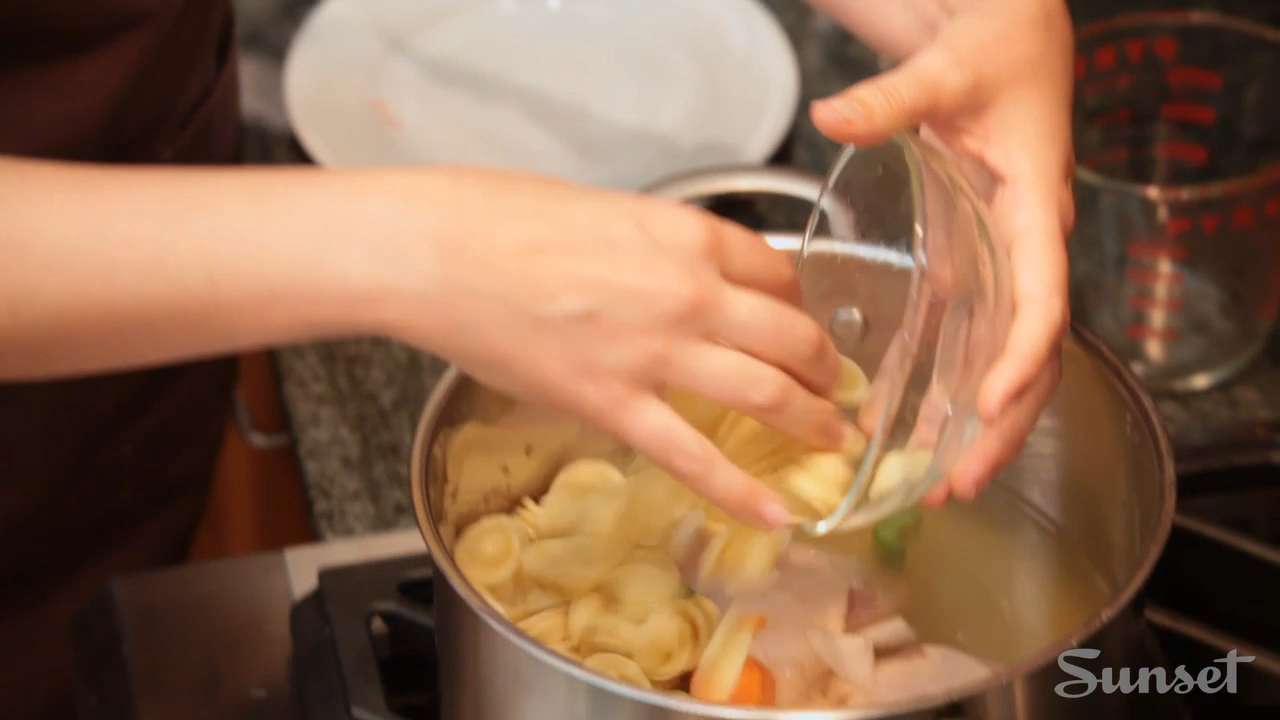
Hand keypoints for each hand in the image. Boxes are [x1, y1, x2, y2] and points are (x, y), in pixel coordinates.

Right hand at [387, 168, 844, 526]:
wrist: (436, 250)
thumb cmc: (502, 217)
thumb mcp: (606, 210)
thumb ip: (660, 248)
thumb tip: (684, 277)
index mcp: (688, 234)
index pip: (780, 272)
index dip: (804, 305)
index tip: (806, 324)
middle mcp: (690, 291)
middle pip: (792, 335)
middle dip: (825, 369)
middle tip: (837, 390)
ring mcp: (655, 351)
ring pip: (765, 393)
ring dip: (811, 422)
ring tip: (831, 443)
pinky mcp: (612, 404)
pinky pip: (695, 456)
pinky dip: (742, 491)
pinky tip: (777, 513)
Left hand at [806, 0, 1073, 501]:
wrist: (1011, 41)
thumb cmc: (995, 53)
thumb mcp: (946, 70)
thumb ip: (893, 98)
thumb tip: (832, 113)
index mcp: (1033, 209)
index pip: (1041, 297)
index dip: (1021, 357)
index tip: (991, 405)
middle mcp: (1024, 249)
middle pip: (1028, 356)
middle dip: (1001, 425)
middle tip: (956, 483)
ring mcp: (999, 263)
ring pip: (998, 359)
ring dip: (972, 423)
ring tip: (934, 481)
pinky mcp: (971, 263)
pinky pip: (964, 337)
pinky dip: (941, 385)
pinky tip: (902, 426)